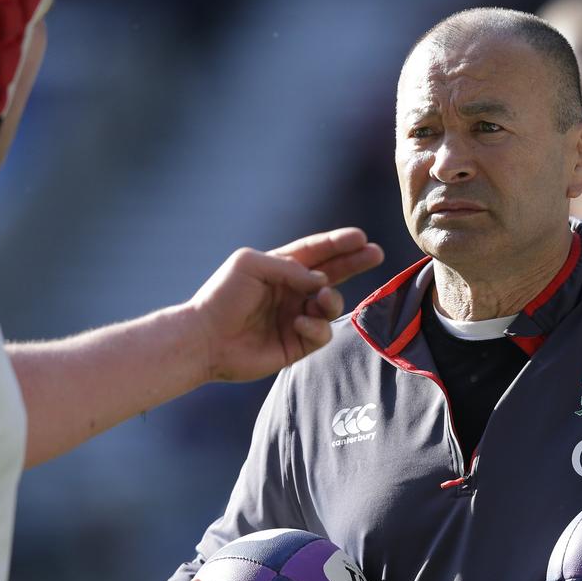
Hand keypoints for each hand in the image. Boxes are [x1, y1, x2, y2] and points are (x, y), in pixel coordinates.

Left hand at [187, 227, 383, 382]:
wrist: (206, 339)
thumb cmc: (222, 296)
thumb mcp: (251, 264)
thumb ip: (289, 266)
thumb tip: (321, 282)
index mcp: (280, 268)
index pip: (316, 252)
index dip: (338, 243)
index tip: (360, 236)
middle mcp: (291, 291)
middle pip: (332, 274)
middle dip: (354, 262)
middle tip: (375, 253)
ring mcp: (296, 317)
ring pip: (331, 304)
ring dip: (331, 300)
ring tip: (320, 300)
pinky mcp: (296, 344)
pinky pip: (322, 333)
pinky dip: (316, 326)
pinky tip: (298, 323)